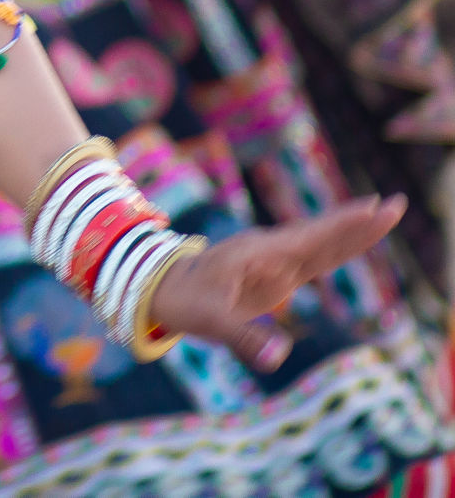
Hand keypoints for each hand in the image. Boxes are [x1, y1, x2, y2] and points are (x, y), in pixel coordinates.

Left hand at [148, 194, 403, 370]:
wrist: (163, 288)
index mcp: (258, 253)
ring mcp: (273, 259)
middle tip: (396, 204)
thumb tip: (278, 356)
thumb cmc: (185, 300)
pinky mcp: (275, 273)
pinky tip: (355, 240)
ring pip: (321, 243)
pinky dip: (336, 248)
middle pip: (322, 235)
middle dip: (358, 223)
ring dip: (352, 233)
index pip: (309, 239)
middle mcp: (270, 250)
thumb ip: (243, 338)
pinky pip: (312, 258)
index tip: (371, 209)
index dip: (342, 227)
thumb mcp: (210, 322)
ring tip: (385, 215)